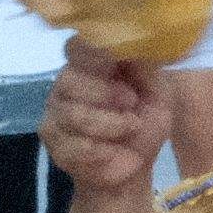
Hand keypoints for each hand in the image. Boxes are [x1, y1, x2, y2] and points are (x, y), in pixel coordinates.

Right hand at [42, 43, 168, 198]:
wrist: (134, 166)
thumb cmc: (144, 123)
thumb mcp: (157, 93)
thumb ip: (145, 69)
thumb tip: (136, 46)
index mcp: (89, 68)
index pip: (76, 47)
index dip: (92, 52)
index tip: (114, 63)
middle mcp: (66, 86)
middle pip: (69, 79)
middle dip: (105, 92)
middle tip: (132, 101)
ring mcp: (56, 115)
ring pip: (73, 114)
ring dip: (111, 123)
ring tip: (131, 127)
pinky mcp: (55, 145)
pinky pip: (75, 145)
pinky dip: (104, 151)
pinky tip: (116, 151)